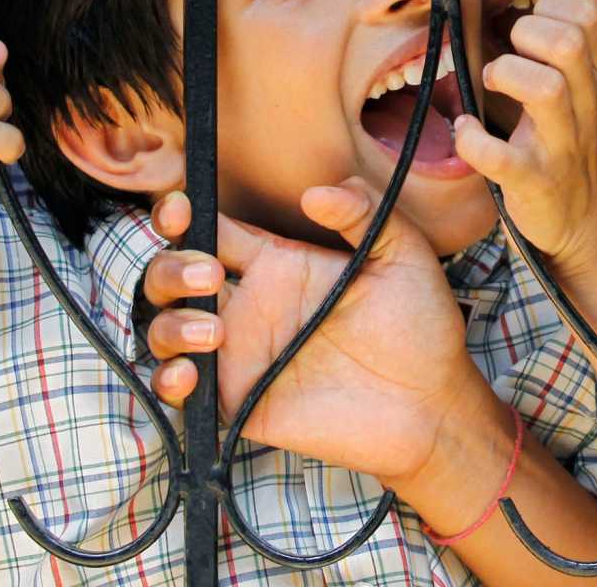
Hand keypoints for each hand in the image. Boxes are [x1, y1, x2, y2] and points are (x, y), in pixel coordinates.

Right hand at [143, 180, 487, 482]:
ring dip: (169, 325)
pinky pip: (180, 393)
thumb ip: (365, 212)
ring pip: (164, 330)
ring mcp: (239, 356)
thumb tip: (317, 193)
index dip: (182, 215)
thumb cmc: (419, 326)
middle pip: (172, 276)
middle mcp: (249, 306)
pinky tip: (189, 374)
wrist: (432, 404)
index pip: (211, 231)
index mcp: (278, 263)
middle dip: (170, 267)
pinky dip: (167, 381)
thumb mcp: (402, 254)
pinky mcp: (238, 403)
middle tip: (209, 277)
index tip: (181, 209)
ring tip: (211, 331)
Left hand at [454, 0, 596, 271]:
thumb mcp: (585, 75)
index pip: (586, 16)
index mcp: (590, 75)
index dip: (555, 5)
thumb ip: (588, 16)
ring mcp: (560, 145)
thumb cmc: (573, 136)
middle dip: (530, 34)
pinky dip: (475, 141)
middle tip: (511, 51)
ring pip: (547, 90)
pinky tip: (466, 130)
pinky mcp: (533, 182)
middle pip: (569, 44)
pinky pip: (502, 157)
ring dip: (507, 74)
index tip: (534, 23)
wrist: (585, 221)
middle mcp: (582, 105)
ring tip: (491, 82)